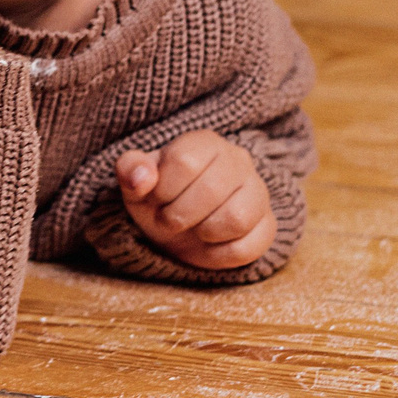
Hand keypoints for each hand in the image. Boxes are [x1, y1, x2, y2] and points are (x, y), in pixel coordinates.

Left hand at [116, 131, 274, 269]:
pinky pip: (249, 247)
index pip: (185, 161)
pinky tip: (209, 245)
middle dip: (179, 214)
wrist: (182, 226)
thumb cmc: (159, 197)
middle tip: (169, 219)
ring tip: (193, 229)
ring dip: (204, 232)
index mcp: (204, 142)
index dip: (163, 188)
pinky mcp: (267, 226)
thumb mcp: (137, 182)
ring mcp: (258, 192)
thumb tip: (140, 178)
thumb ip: (131, 170)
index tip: (156, 198)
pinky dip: (220, 255)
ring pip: (237, 218)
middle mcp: (238, 160)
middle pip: (211, 189)